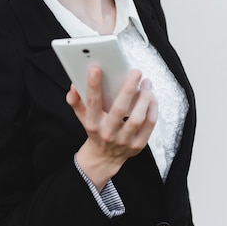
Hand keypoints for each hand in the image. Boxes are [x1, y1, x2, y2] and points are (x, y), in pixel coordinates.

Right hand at [66, 66, 157, 190]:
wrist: (105, 157)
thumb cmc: (95, 131)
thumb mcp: (82, 117)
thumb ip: (76, 100)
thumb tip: (74, 86)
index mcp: (93, 124)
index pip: (92, 103)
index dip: (93, 85)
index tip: (95, 68)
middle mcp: (108, 132)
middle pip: (119, 109)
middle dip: (128, 88)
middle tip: (136, 72)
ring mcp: (125, 140)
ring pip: (138, 117)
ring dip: (145, 98)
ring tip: (146, 83)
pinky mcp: (138, 144)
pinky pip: (149, 124)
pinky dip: (152, 108)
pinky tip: (151, 96)